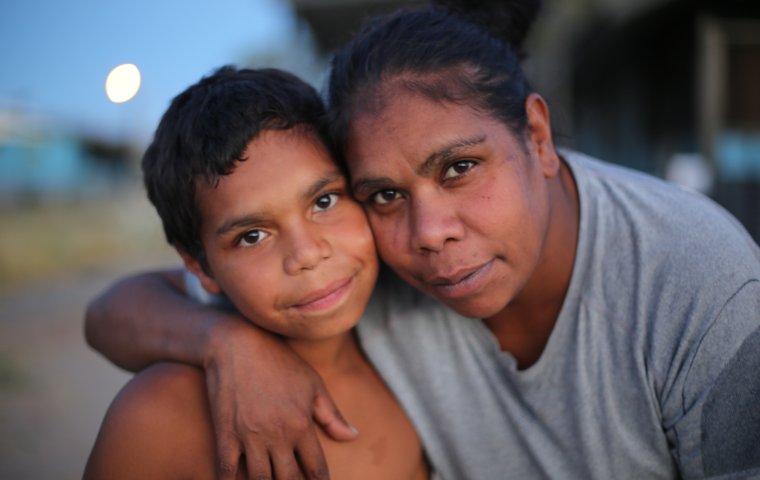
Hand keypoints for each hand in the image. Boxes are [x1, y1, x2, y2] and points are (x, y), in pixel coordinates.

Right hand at [203, 317, 357, 479]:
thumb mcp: (312, 383)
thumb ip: (332, 415)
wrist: (237, 343)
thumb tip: (353, 436)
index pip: (316, 469)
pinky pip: (227, 471)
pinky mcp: (226, 434)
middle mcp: (278, 435)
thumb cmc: (279, 361)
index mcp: (301, 424)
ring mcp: (250, 436)